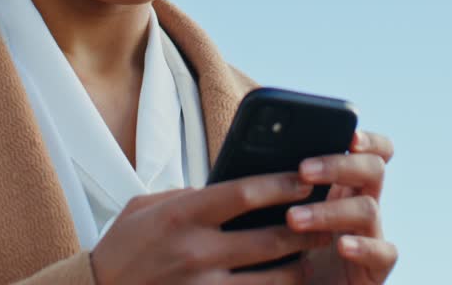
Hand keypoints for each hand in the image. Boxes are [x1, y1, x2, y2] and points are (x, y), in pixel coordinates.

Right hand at [90, 172, 316, 283]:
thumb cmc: (124, 246)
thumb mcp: (147, 207)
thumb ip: (189, 195)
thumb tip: (231, 187)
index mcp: (182, 215)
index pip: (244, 193)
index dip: (282, 184)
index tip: (306, 178)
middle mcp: (196, 252)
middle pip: (270, 239)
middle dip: (306, 228)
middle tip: (328, 219)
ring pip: (273, 280)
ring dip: (300, 267)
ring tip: (314, 256)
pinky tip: (289, 284)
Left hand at [288, 130, 396, 283]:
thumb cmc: (281, 251)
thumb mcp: (275, 213)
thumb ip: (275, 185)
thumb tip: (249, 154)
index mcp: (341, 186)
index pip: (371, 152)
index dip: (368, 140)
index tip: (349, 135)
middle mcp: (361, 205)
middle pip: (373, 169)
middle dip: (339, 165)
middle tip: (303, 170)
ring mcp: (371, 236)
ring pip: (368, 209)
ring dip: (330, 210)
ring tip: (293, 219)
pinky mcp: (375, 270)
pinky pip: (384, 252)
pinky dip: (363, 246)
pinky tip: (341, 246)